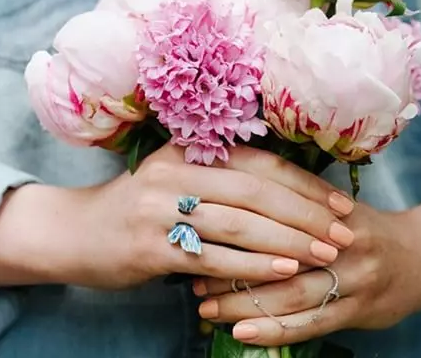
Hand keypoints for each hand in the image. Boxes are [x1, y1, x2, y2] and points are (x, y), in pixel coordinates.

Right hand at [0, 145, 353, 288]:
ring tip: (326, 255)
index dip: (303, 183)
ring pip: (241, 224)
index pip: (259, 163)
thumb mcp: (176, 176)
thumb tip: (283, 190)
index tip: (338, 204)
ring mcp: (161, 208)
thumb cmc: (139, 204)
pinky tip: (284, 271)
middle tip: (342, 234)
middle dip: (305, 214)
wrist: (78, 231)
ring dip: (289, 241)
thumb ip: (221, 175)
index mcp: (187, 149)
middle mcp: (176, 172)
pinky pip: (215, 256)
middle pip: (256, 191)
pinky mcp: (152, 247)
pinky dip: (254, 264)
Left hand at [195, 201, 420, 345]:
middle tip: (193, 279)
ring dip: (243, 303)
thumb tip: (236, 189)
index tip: (201, 237)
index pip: (276, 217)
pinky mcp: (359, 311)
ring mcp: (354, 280)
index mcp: (329, 210)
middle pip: (279, 258)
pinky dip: (275, 330)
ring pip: (290, 295)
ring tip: (206, 307)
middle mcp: (342, 244)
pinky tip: (242, 331)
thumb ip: (294, 197)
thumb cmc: (361, 227)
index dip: (236, 229)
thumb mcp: (334, 203)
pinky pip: (311, 324)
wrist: (418, 256)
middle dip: (232, 271)